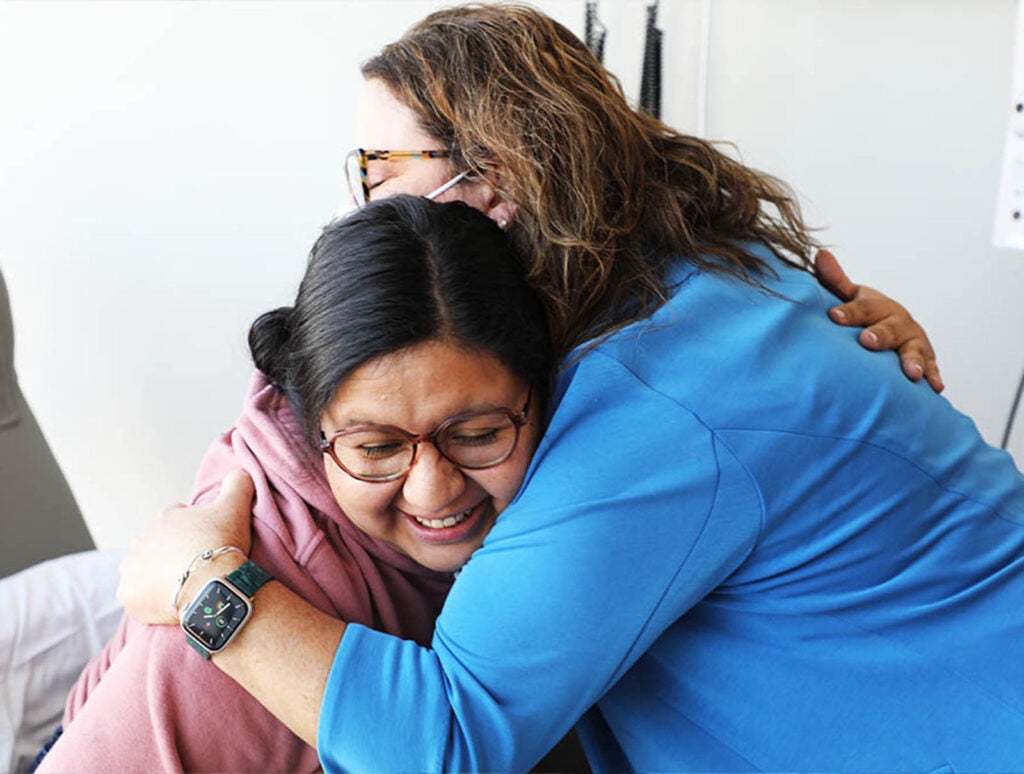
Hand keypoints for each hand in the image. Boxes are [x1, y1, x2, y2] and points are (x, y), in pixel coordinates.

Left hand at [117, 469, 255, 624]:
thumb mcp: (235, 507)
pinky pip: (135, 596)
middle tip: (195, 566)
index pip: (175, 520)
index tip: (206, 542)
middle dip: (172, 553)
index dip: (193, 531)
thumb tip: (241, 471)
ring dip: (157, 575)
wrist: (209, 582)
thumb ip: (237, 484)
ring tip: (182, 586)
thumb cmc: (220, 544)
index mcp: (164, 518)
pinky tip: (167, 603)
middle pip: (157, 546)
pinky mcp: (127, 594)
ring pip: (143, 570)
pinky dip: (147, 599)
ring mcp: (132, 567)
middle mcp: (141, 539)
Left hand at [815, 249, 943, 392]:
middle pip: (890, 328)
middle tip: (867, 341)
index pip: (864, 307)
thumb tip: (820, 254)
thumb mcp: (852, 297)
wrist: (890, 330)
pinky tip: (935, 387)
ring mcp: (914, 341)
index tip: (833, 316)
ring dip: (913, 361)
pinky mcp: (926, 360)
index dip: (849, 311)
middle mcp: (900, 322)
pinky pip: (932, 369)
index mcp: (880, 306)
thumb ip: (835, 281)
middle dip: (881, 335)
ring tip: (910, 374)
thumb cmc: (866, 315)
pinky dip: (934, 377)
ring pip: (915, 350)